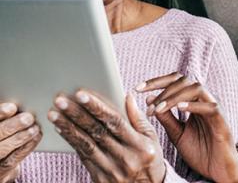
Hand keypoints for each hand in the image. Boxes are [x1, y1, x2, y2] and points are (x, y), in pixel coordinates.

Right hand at [0, 102, 41, 182]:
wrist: (1, 159)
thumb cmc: (5, 132)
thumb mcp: (4, 122)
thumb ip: (7, 116)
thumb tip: (20, 102)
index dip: (0, 113)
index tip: (12, 107)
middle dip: (12, 126)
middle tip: (28, 117)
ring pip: (3, 149)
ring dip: (21, 137)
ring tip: (34, 128)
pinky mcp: (2, 170)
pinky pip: (13, 159)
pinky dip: (27, 146)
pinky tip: (36, 136)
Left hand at [48, 90, 165, 182]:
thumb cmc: (151, 160)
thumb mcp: (152, 138)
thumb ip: (138, 117)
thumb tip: (128, 96)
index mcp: (139, 145)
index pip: (114, 121)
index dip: (97, 107)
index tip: (81, 94)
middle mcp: (124, 158)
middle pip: (96, 132)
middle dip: (76, 114)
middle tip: (60, 100)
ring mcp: (110, 170)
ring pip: (85, 144)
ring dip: (68, 127)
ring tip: (54, 113)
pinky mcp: (99, 178)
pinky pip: (83, 156)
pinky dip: (71, 141)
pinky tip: (61, 129)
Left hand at [136, 72, 237, 182]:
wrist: (220, 171)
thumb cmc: (201, 151)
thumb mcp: (177, 134)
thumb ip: (166, 118)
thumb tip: (149, 100)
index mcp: (192, 101)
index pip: (175, 81)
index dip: (156, 82)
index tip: (138, 88)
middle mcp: (203, 100)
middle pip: (184, 80)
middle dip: (163, 87)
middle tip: (147, 100)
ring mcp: (213, 109)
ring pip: (196, 88)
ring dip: (174, 96)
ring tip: (158, 108)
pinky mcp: (222, 121)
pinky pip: (210, 107)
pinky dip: (194, 105)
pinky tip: (180, 109)